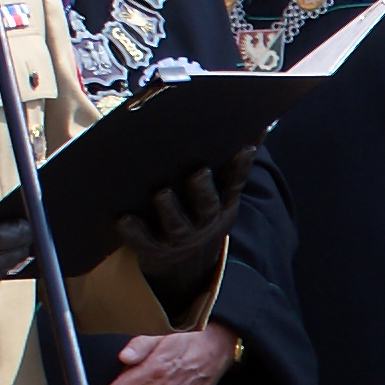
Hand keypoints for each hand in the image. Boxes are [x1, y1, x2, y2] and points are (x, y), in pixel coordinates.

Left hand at [118, 150, 254, 291]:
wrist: (186, 260)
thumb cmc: (202, 211)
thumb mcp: (224, 192)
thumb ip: (234, 162)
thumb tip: (261, 125)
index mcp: (222, 204)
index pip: (234, 183)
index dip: (241, 167)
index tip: (243, 148)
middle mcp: (203, 221)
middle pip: (207, 206)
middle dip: (203, 191)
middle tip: (199, 172)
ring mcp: (179, 237)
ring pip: (176, 225)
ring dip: (170, 210)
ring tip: (162, 194)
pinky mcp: (155, 248)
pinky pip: (144, 242)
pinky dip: (134, 232)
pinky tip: (123, 218)